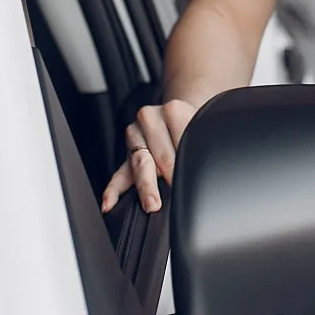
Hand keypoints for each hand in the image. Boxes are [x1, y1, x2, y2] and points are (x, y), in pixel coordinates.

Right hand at [101, 98, 195, 212]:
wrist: (178, 113)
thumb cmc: (193, 122)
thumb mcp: (201, 123)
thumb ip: (200, 140)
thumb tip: (205, 169)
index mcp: (173, 110)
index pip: (181, 139)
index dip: (189, 159)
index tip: (195, 177)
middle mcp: (150, 121)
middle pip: (161, 154)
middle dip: (170, 175)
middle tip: (177, 192)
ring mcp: (136, 138)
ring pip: (141, 164)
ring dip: (146, 186)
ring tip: (151, 204)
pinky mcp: (128, 154)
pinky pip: (119, 174)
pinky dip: (113, 190)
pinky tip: (109, 203)